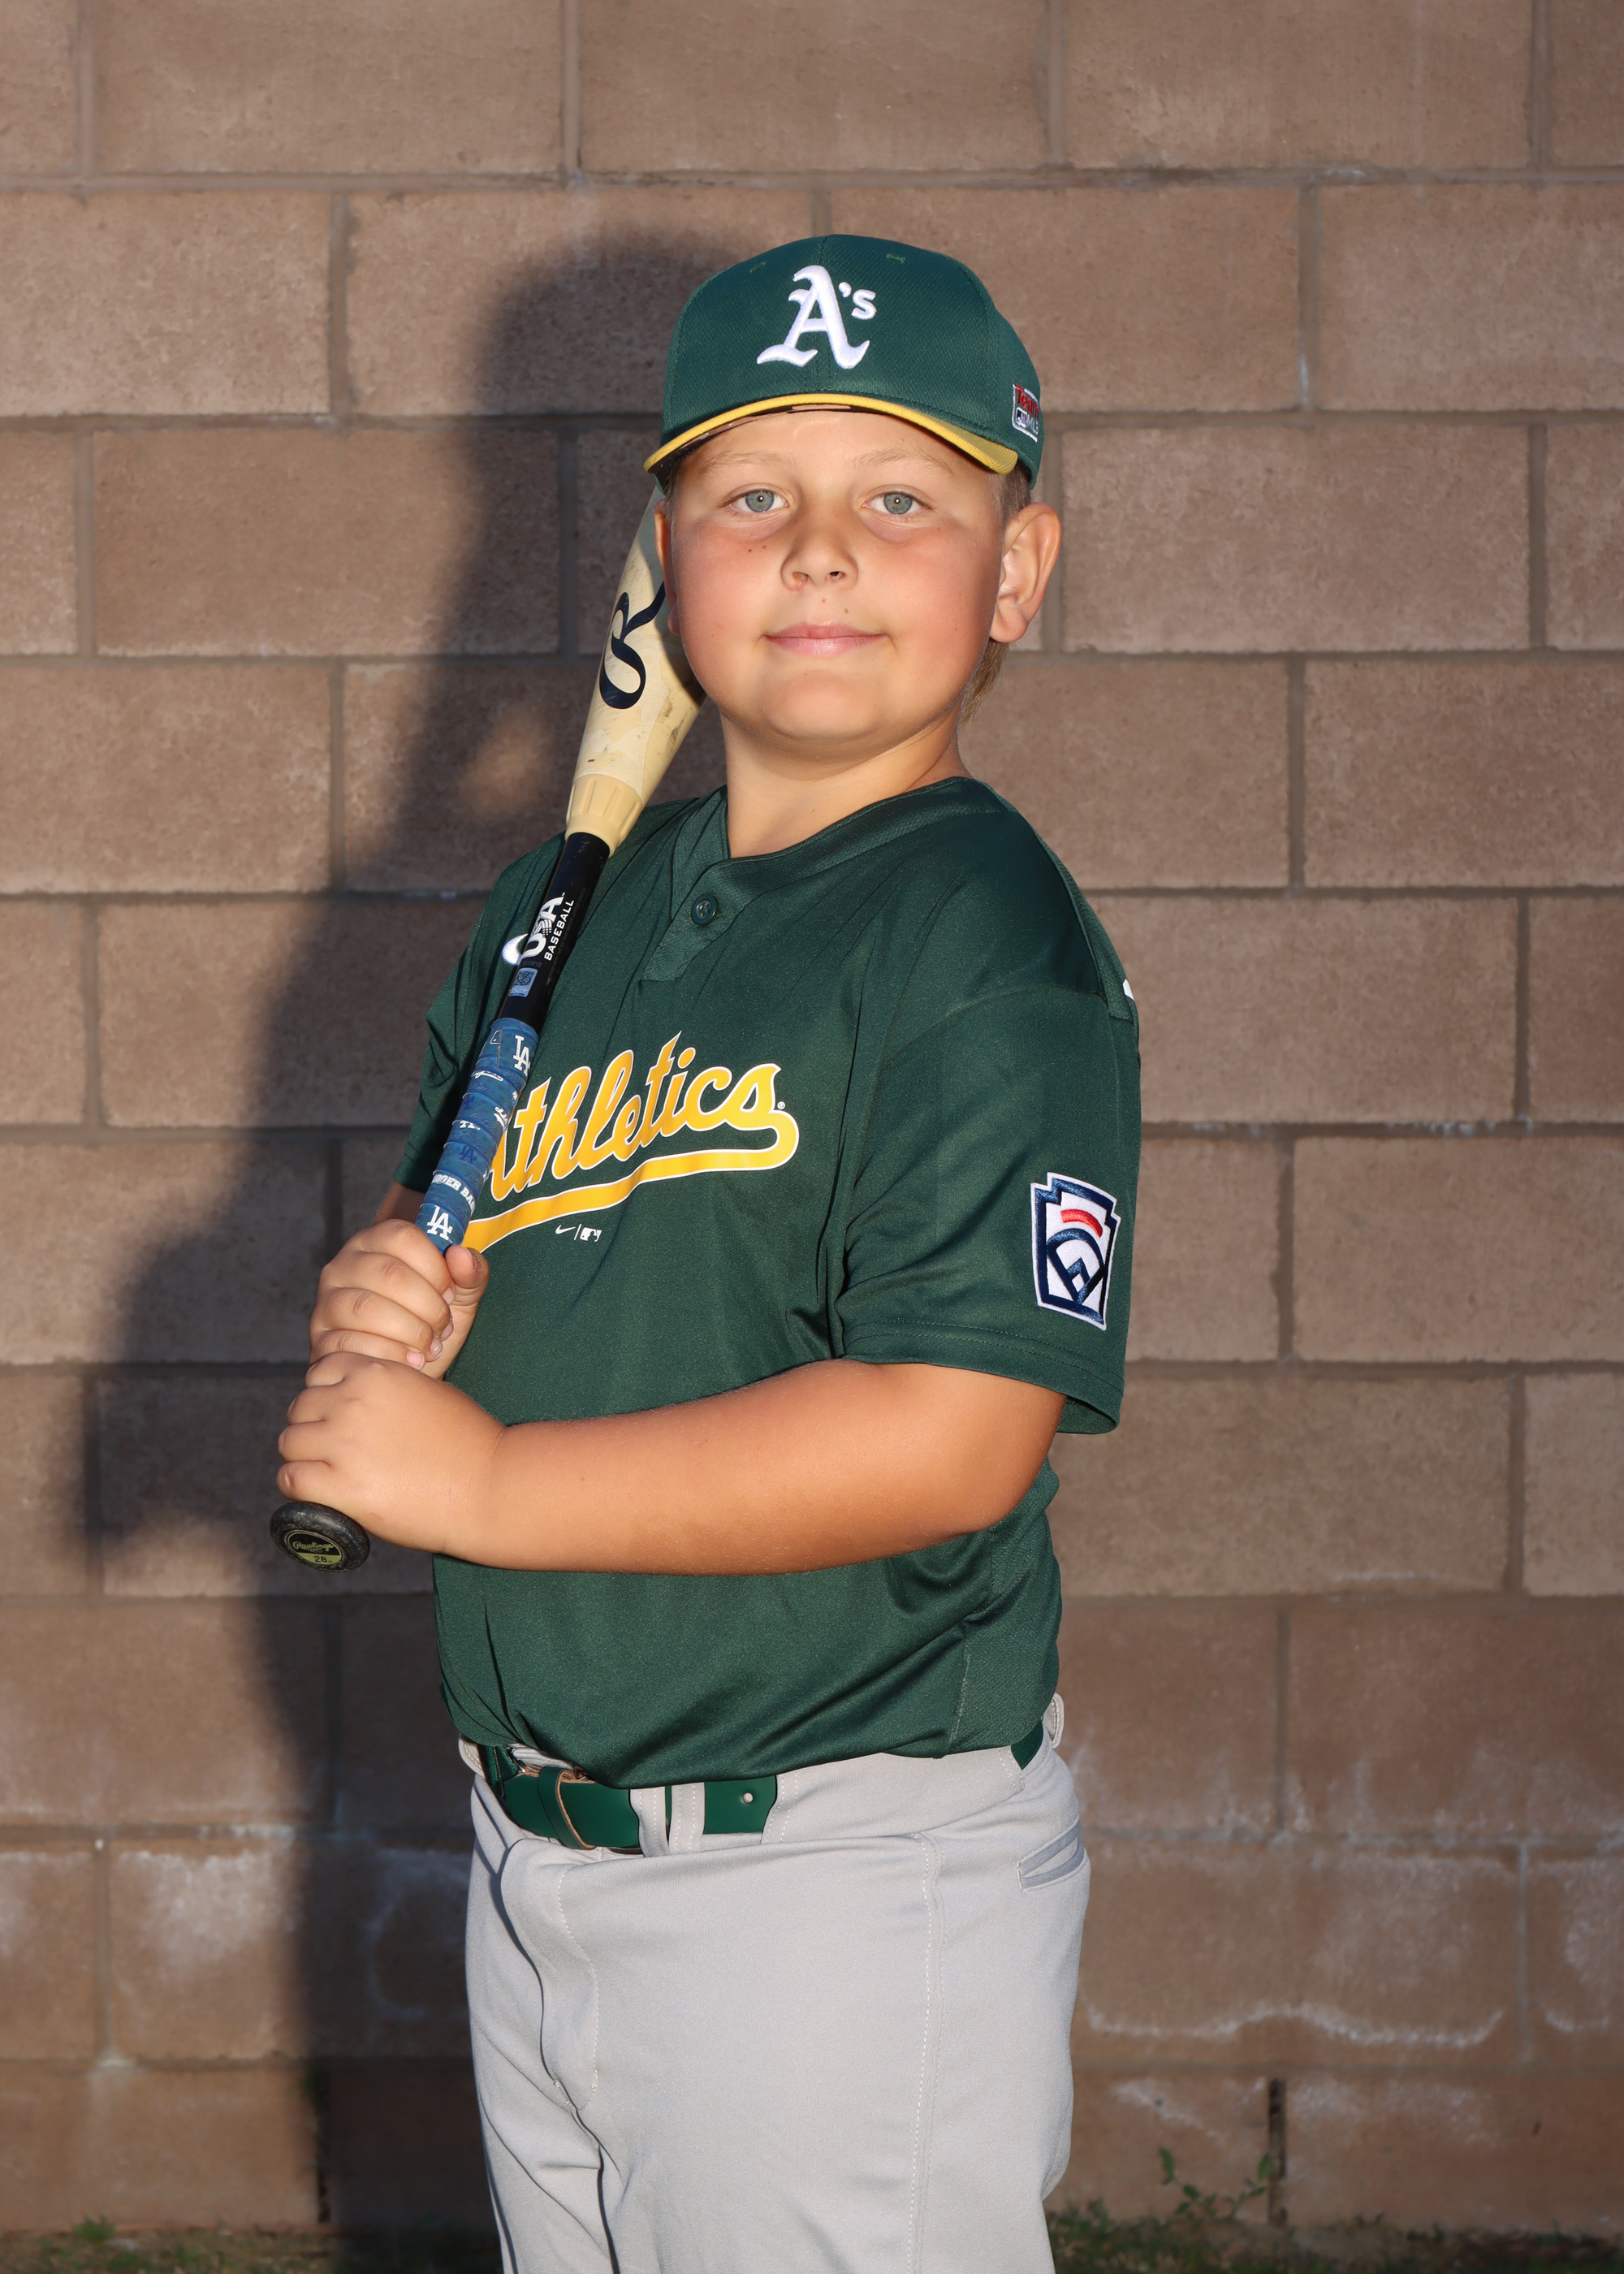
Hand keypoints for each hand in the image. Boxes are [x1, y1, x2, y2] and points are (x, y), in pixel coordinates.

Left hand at [278, 1351, 505, 1553]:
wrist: (488, 1486)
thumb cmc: (468, 1441)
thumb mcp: (427, 1390)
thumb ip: (387, 1387)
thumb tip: (356, 1401)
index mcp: (374, 1372)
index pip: (319, 1371)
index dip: (327, 1395)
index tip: (340, 1416)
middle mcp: (352, 1401)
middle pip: (300, 1407)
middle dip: (314, 1426)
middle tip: (335, 1451)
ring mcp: (343, 1443)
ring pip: (289, 1442)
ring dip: (304, 1457)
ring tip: (328, 1473)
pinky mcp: (340, 1486)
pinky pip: (291, 1479)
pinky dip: (300, 1487)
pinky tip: (321, 1492)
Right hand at [309, 1217, 487, 1379]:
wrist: (403, 1373)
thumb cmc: (427, 1325)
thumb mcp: (458, 1299)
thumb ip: (470, 1274)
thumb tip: (461, 1256)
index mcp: (375, 1242)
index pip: (403, 1237)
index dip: (435, 1267)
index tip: (450, 1293)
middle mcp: (344, 1265)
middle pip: (389, 1273)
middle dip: (428, 1306)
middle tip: (444, 1327)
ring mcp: (327, 1302)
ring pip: (367, 1308)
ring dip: (410, 1331)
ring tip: (430, 1347)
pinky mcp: (321, 1338)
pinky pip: (351, 1343)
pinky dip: (390, 1355)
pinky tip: (411, 1363)